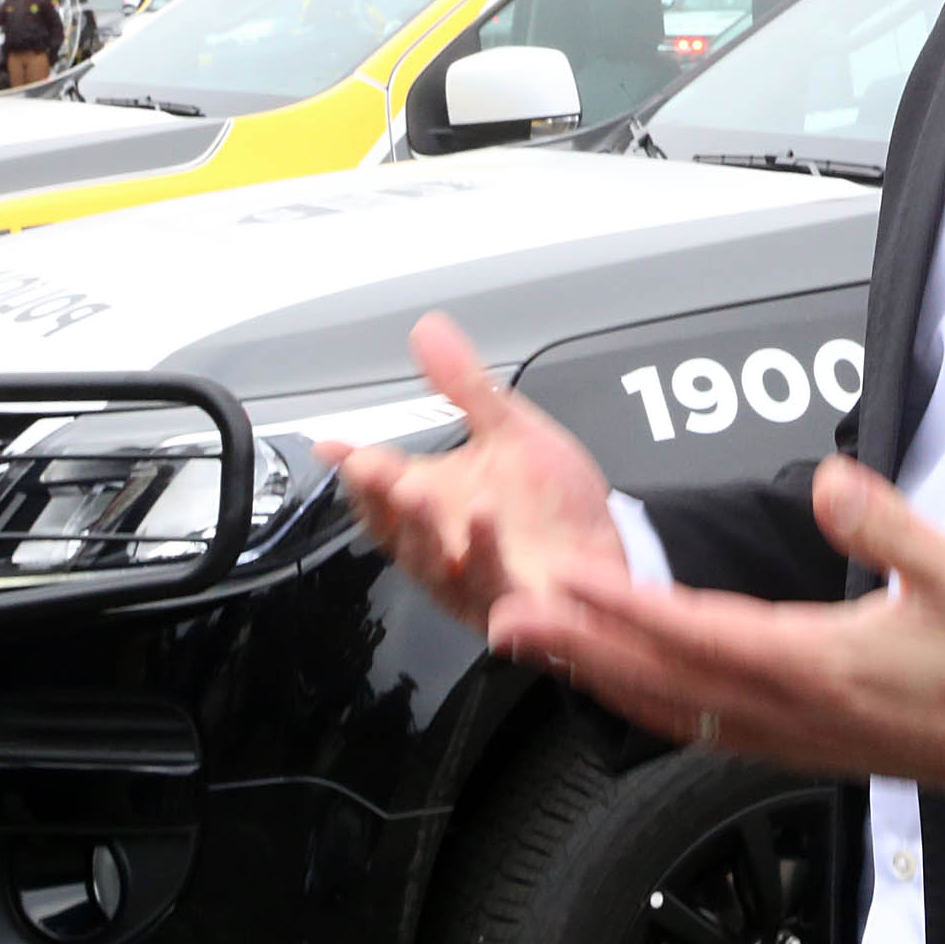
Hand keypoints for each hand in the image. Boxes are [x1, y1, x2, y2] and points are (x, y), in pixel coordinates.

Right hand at [318, 311, 624, 623]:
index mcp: (436, 506)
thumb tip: (428, 331)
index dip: (358, 471)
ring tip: (439, 499)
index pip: (382, 489)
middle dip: (389, 504)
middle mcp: (446, 548)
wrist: (607, 554)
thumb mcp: (511, 432)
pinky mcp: (516, 612)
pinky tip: (488, 542)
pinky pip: (497, 603)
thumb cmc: (551, 506)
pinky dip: (490, 577)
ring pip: (440, 570)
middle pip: (399, 534)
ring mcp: (477, 584)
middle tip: (384, 472)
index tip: (336, 447)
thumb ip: (465, 387)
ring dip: (434, 538)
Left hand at [488, 454, 944, 788]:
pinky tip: (610, 684)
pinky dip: (637, 702)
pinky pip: (691, 726)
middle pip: (660, 678)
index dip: (629, 607)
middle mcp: (785, 708)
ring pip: (665, 709)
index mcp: (818, 661)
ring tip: (536, 645)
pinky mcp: (784, 742)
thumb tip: (833, 482)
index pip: (700, 631)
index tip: (572, 581)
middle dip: (580, 645)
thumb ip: (888, 525)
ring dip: (595, 676)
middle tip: (509, 616)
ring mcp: (780, 734)